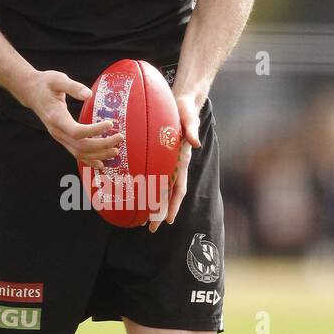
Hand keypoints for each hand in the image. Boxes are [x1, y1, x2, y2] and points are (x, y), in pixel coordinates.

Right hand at [20, 70, 123, 166]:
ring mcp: (59, 137)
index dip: (94, 131)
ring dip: (98, 155)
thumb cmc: (45, 84)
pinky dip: (89, 160)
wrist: (31, 92)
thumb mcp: (58, 79)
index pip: (77, 131)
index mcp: (56, 117)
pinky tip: (101, 163)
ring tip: (115, 151)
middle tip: (119, 138)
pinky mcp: (62, 138)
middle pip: (81, 146)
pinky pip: (76, 153)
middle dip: (102, 145)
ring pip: (79, 153)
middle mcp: (57, 131)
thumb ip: (73, 87)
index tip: (110, 124)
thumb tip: (88, 94)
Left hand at [148, 92, 202, 232]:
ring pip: (160, 190)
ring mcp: (168, 164)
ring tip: (144, 220)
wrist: (184, 104)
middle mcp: (175, 166)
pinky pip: (153, 177)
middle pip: (167, 195)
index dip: (173, 205)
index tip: (168, 220)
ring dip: (153, 206)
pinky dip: (148, 189)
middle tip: (150, 229)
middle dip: (160, 212)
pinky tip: (138, 196)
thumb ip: (192, 130)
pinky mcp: (161, 158)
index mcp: (182, 161)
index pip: (178, 188)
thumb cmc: (186, 111)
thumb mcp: (190, 119)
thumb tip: (195, 143)